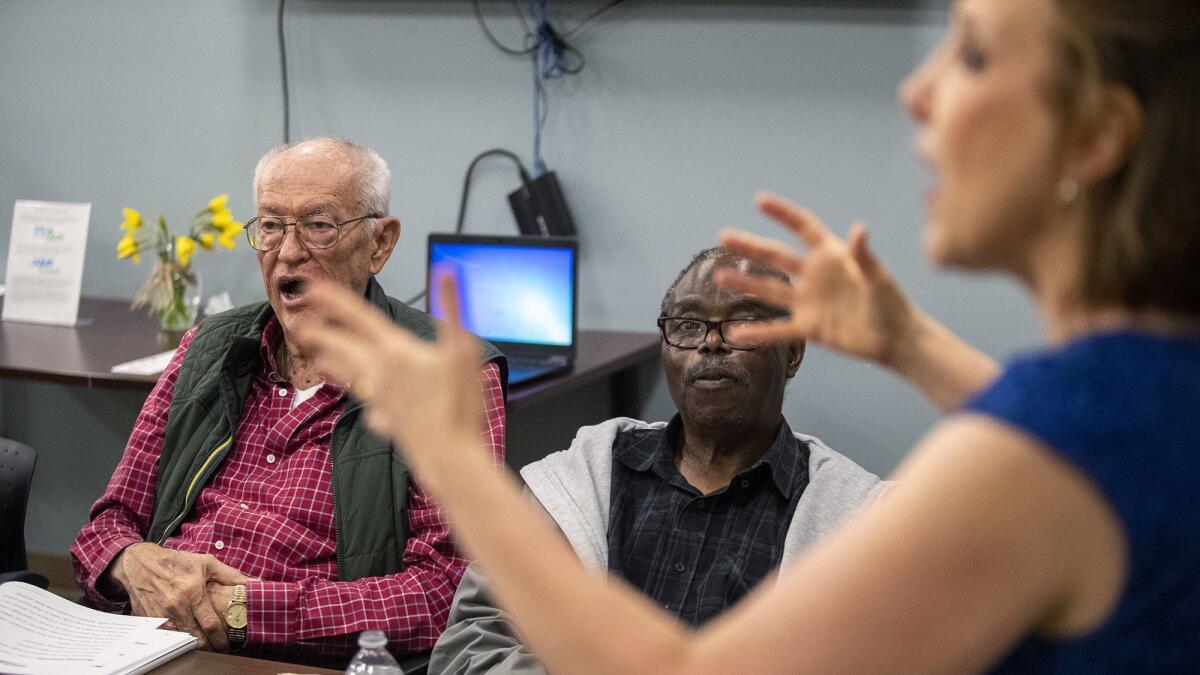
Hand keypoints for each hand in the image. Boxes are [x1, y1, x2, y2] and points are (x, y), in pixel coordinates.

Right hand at [109, 543, 247, 651]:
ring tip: (207, 644)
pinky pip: (167, 637)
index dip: (222, 639)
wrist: (140, 564)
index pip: (210, 624)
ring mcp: (160, 615)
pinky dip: (179, 639)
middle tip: (220, 648)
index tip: (230, 645)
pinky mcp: (149, 621)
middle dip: (210, 647)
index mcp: (192, 592)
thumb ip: (231, 576)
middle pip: (196, 638)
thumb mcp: (206, 563)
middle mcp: (176, 606)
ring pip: (182, 640)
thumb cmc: (177, 562)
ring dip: (195, 644)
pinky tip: (188, 637)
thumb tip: (254, 583)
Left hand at [295, 276, 486, 477]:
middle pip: (342, 348)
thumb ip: (452, 308)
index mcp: (395, 351)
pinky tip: (369, 407)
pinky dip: (365, 401)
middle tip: (302, 326)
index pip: (358, 317)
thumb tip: (445, 274)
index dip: (334, 299)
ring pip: (349, 376)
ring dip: (332, 365)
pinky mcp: (386, 420)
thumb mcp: (462, 349)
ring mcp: (380, 398)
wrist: (449, 456)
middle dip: (321, 335)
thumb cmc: (458, 404)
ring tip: (318, 360)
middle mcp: (380, 373)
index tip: (312, 287)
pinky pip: (369, 406)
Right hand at [715, 192, 918, 366]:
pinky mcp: (809, 328)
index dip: (783, 214)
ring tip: (719, 276)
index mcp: (831, 256)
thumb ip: (864, 256)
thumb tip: (859, 229)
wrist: (895, 339)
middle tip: (724, 236)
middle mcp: (814, 276)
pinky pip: (779, 330)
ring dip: (745, 284)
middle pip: (777, 256)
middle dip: (751, 246)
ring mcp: (808, 302)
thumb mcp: (878, 277)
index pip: (803, 228)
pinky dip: (759, 332)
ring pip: (770, 290)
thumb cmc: (891, 302)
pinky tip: (736, 333)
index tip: (760, 200)